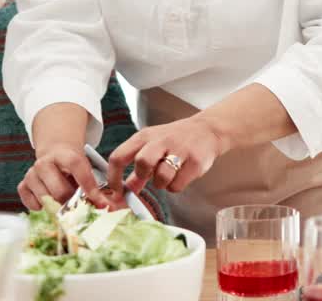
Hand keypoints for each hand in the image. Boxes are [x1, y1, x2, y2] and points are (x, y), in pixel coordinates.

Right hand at [17, 144, 111, 210]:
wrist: (55, 155)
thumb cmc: (75, 167)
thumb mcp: (86, 169)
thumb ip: (96, 186)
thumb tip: (109, 207)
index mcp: (64, 154)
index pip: (76, 166)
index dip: (88, 185)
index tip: (99, 202)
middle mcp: (44, 163)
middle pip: (60, 191)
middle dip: (73, 203)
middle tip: (80, 207)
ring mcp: (32, 174)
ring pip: (46, 200)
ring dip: (57, 205)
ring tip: (65, 201)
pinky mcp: (23, 185)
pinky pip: (30, 203)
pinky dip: (41, 207)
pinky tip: (49, 202)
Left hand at [106, 115, 229, 195]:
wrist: (207, 130)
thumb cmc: (175, 140)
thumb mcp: (152, 146)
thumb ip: (138, 167)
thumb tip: (126, 188)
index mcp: (144, 136)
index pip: (119, 156)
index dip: (114, 178)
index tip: (117, 191)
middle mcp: (161, 141)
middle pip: (142, 162)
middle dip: (143, 175)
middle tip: (150, 175)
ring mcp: (179, 150)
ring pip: (161, 177)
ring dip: (162, 183)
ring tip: (168, 175)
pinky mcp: (195, 162)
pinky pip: (177, 185)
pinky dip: (175, 186)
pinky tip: (180, 175)